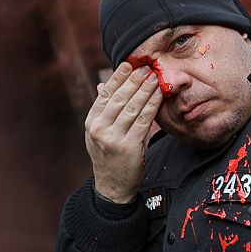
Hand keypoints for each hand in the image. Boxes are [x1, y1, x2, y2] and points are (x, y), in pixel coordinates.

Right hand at [84, 62, 162, 202]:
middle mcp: (99, 128)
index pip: (105, 94)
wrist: (112, 186)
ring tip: (155, 77)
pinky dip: (152, 105)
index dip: (117, 78)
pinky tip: (158, 95)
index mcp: (92, 122)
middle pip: (120, 98)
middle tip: (147, 67)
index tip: (129, 64)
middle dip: (135, 81)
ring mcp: (113, 138)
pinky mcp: (129, 147)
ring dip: (146, 90)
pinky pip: (143, 121)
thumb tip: (103, 84)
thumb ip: (104, 109)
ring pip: (133, 107)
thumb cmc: (109, 156)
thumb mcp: (99, 133)